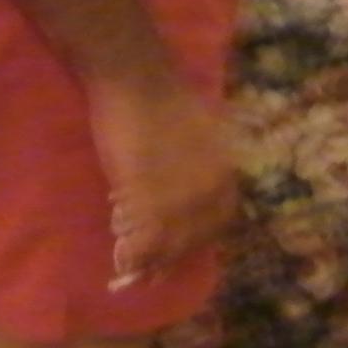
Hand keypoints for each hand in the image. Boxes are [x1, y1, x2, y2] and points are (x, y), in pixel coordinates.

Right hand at [88, 76, 238, 286]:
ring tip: (131, 267)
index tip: (176, 252)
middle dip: (170, 256)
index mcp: (226, 171)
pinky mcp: (147, 191)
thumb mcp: (195, 137)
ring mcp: (179, 191)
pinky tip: (120, 254)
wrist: (135, 75)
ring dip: (149, 258)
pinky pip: (143, 233)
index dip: (195, 241)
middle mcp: (211, 186)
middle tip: (149, 272)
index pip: (218, 220)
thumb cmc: (162, 98)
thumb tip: (181, 200)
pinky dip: (132, 250)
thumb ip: (193, 171)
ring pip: (168, 239)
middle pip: (194, 236)